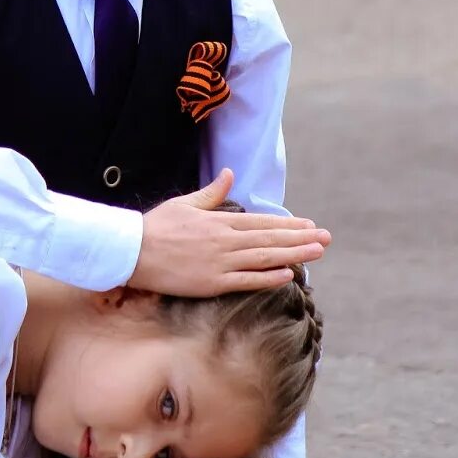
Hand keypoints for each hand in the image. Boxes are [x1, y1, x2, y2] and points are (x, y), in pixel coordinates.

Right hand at [133, 169, 329, 295]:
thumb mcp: (184, 203)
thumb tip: (228, 173)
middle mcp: (224, 240)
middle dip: (300, 238)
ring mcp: (219, 262)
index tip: (308, 224)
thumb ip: (211, 193)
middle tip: (326, 238)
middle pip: (270, 239)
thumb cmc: (154, 227)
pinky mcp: (211, 283)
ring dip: (294, 254)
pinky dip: (269, 278)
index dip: (287, 224)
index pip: (261, 222)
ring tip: (318, 252)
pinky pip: (246, 281)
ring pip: (265, 258)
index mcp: (218, 221)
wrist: (130, 250)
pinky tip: (289, 275)